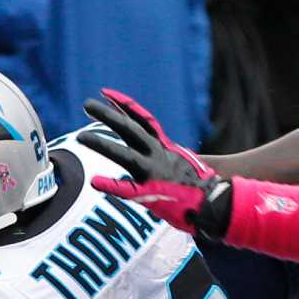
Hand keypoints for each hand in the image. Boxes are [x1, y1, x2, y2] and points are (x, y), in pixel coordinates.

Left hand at [81, 91, 231, 239]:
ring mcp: (155, 173)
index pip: (142, 120)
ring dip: (102, 144)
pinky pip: (129, 190)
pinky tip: (95, 182)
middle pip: (130, 129)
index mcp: (165, 147)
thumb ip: (162, 156)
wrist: (217, 204)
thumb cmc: (198, 188)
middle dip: (108, 115)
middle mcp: (159, 154)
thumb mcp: (180, 163)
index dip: (124, 105)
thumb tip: (155, 151)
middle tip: (86, 103)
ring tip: (80, 137)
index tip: (105, 93)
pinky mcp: (154, 193)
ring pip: (125, 155)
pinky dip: (112, 185)